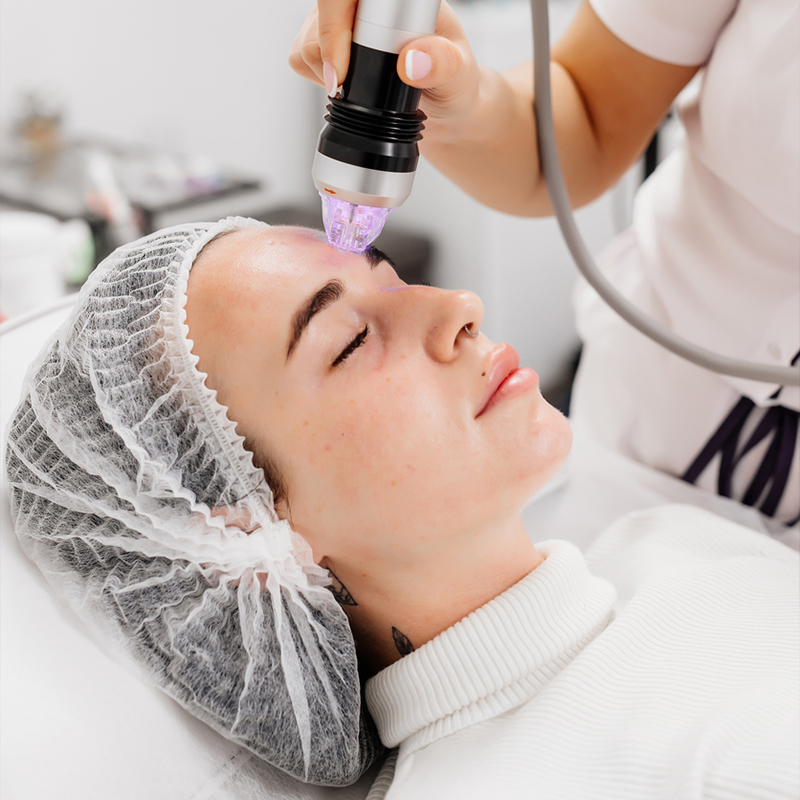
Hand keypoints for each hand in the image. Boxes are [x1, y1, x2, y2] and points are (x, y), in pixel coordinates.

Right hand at [288, 1, 481, 130]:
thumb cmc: (454, 85)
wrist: (441, 107)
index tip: (342, 74)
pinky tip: (351, 86)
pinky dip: (320, 81)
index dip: (334, 27)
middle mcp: (366, 3)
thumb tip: (412, 60)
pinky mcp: (325, 42)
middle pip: (320, 19)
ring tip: (368, 87)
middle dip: (334, 60)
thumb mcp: (458, 77)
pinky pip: (301, 59)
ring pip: (307, 43)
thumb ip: (443, 65)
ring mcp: (343, 20)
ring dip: (330, 76)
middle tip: (366, 87)